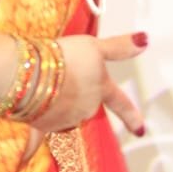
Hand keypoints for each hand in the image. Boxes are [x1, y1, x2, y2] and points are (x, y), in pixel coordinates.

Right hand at [28, 32, 145, 137]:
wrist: (29, 74)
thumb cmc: (61, 58)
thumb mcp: (94, 46)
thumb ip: (119, 47)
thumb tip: (143, 41)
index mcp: (101, 89)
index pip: (121, 104)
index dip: (132, 117)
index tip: (140, 130)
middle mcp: (86, 108)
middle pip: (85, 104)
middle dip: (75, 93)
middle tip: (59, 73)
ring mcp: (65, 119)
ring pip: (64, 113)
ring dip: (56, 102)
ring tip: (42, 81)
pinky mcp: (42, 125)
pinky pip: (42, 126)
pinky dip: (38, 121)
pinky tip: (30, 115)